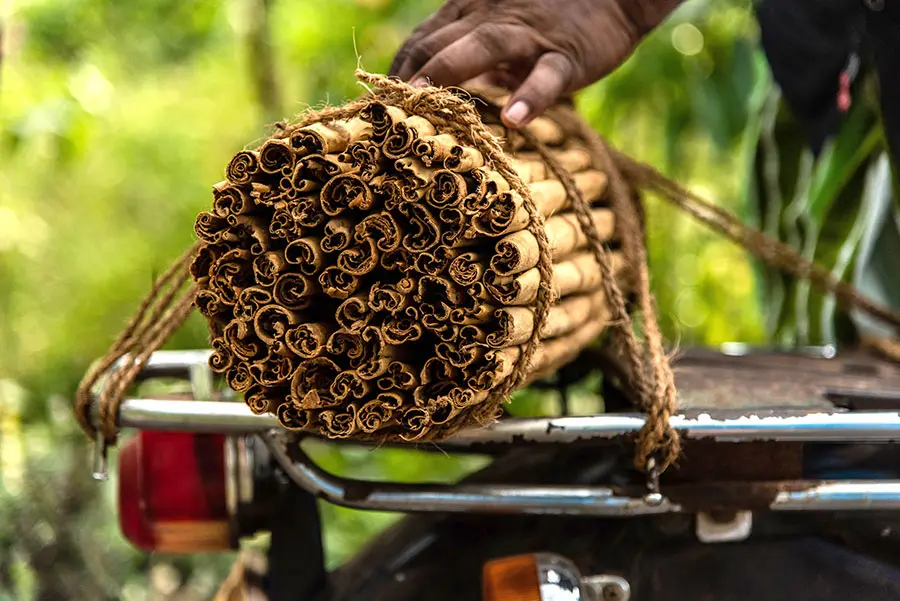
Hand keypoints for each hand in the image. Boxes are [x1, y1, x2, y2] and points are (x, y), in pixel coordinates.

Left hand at [389, 0, 681, 127]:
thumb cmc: (546, 17)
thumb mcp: (496, 26)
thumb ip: (463, 49)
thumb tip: (425, 89)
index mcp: (470, 13)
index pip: (420, 40)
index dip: (394, 71)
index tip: (377, 106)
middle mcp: (491, 18)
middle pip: (440, 41)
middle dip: (408, 75)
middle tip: (386, 114)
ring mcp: (529, 37)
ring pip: (484, 46)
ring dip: (451, 71)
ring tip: (426, 99)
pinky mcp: (565, 56)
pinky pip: (546, 77)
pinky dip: (530, 96)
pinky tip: (513, 120)